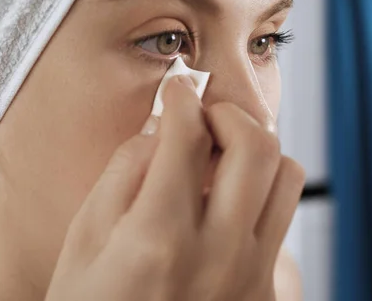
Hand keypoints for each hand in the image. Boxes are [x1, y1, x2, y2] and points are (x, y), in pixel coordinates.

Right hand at [45, 75, 304, 300]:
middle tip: (206, 116)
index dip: (182, 98)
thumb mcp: (84, 245)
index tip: (179, 91)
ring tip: (224, 159)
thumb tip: (163, 129)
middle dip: (230, 113)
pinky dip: (262, 195)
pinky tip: (230, 204)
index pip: (187, 136)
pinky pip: (283, 218)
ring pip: (287, 176)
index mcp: (159, 239)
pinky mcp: (268, 289)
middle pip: (257, 146)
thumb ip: (125, 176)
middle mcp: (218, 254)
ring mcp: (252, 275)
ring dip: (259, 152)